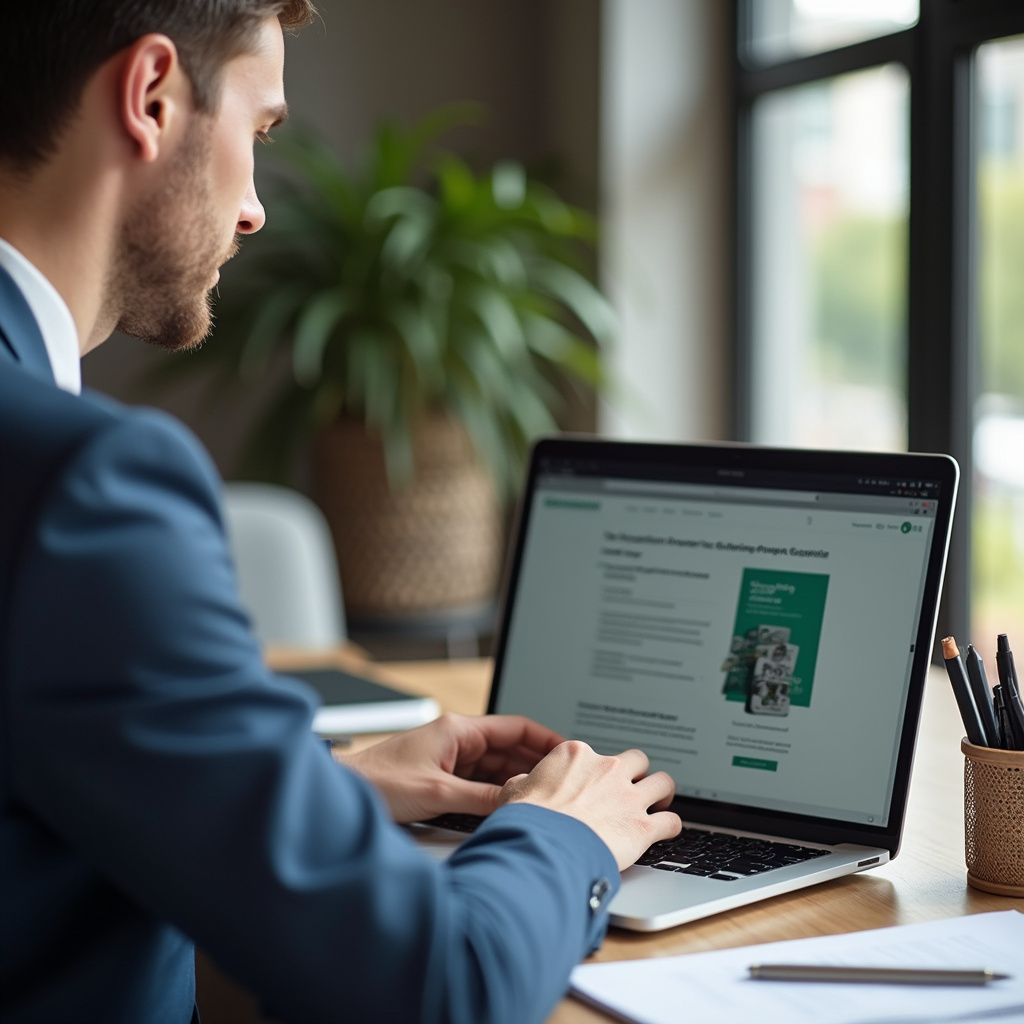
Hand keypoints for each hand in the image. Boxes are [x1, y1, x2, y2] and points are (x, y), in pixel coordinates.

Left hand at [340, 712, 563, 822]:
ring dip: (512, 786)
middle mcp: (455, 742)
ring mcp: (448, 761)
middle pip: (508, 751)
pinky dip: (492, 798)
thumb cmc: (376, 781)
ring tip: (539, 801)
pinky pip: (476, 787)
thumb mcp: (437, 793)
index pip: (515, 728)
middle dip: (533, 767)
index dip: (545, 740)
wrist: (340, 796)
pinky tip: (506, 812)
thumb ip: (480, 799)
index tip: (568, 753)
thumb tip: (518, 804)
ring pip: (493, 772)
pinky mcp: (439, 781)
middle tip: (560, 786)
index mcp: (458, 729)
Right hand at [499, 742, 680, 869]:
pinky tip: (666, 831)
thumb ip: (527, 783)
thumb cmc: (527, 819)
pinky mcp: (643, 826)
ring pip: (663, 783)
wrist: (544, 846)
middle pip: (637, 760)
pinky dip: (671, 826)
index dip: (596, 770)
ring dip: (662, 793)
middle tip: (633, 787)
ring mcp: (628, 796)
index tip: (594, 783)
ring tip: (659, 802)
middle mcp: (607, 769)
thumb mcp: (515, 791)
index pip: (596, 753)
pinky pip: (672, 821)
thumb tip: (525, 785)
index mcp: (577, 755)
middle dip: (637, 773)